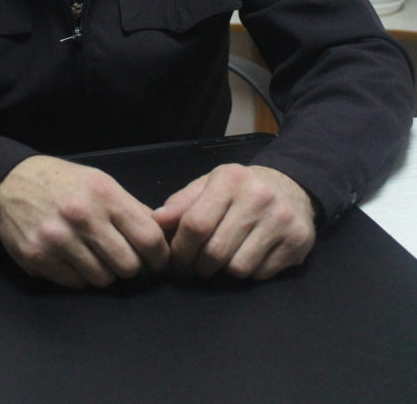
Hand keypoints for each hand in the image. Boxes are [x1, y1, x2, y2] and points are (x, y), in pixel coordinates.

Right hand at [0, 155, 169, 288]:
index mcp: (103, 194)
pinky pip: (76, 283)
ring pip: (103, 279)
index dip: (159, 254)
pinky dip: (79, 274)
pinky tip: (71, 256)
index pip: (148, 238)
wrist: (10, 182)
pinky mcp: (39, 259)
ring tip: (93, 253)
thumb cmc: (62, 181)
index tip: (156, 258)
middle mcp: (82, 217)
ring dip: (104, 271)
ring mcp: (58, 240)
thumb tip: (161, 235)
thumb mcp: (100, 181)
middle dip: (131, 265)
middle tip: (121, 256)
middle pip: (129, 266)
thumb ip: (130, 208)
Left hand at [153, 164, 315, 280]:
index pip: (196, 224)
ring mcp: (281, 220)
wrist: (291, 187)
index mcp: (230, 179)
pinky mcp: (297, 242)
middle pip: (215, 251)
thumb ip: (182, 203)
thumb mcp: (210, 186)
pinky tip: (249, 255)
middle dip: (200, 265)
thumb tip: (157, 220)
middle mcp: (258, 197)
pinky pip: (260, 274)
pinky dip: (249, 272)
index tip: (178, 257)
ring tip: (224, 257)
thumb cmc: (240, 189)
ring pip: (238, 268)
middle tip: (198, 263)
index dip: (181, 248)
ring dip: (225, 270)